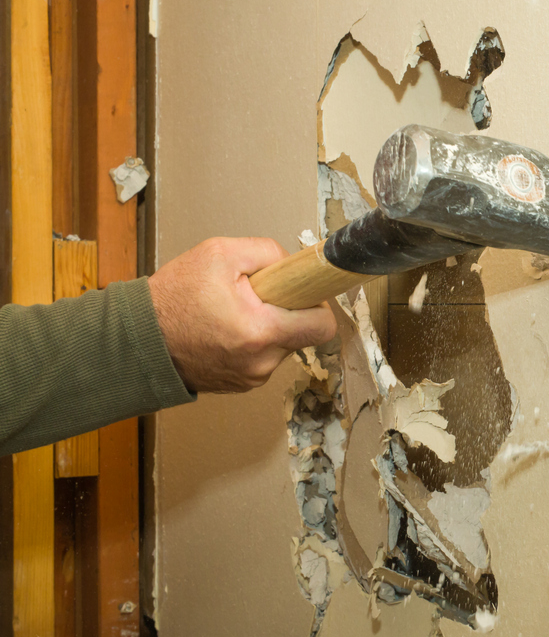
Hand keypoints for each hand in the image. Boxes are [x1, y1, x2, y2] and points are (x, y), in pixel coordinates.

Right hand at [148, 237, 337, 392]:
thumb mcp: (219, 254)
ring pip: (283, 344)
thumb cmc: (172, 298)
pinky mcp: (242, 384)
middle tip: (256, 296)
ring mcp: (252, 377)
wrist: (137, 341)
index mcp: (261, 332)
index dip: (317, 303)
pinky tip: (226, 329)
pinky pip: (263, 356)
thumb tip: (295, 265)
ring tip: (234, 312)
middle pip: (302, 332)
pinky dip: (253, 341)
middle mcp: (262, 362)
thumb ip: (267, 252)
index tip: (304, 291)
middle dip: (287, 311)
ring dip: (268, 326)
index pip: (323, 326)